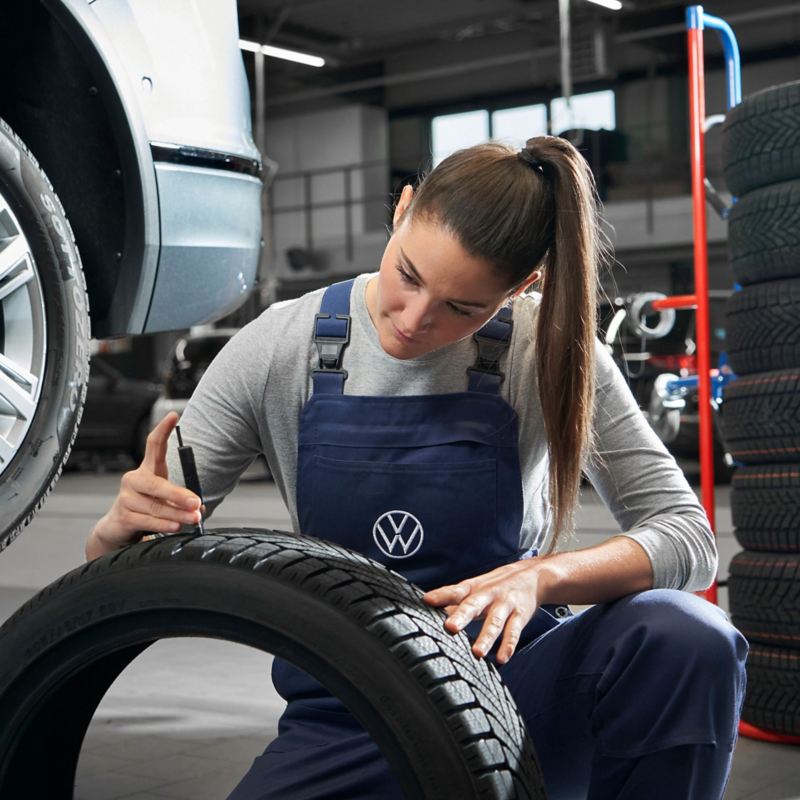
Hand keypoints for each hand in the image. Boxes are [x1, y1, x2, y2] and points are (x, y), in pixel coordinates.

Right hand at [85, 412, 204, 559]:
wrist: (118, 528)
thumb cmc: (146, 508)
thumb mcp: (165, 499)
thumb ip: (181, 500)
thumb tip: (199, 507)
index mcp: (147, 470)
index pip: (154, 445)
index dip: (163, 429)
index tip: (174, 416)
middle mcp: (134, 480)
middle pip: (157, 484)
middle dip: (179, 494)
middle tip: (196, 502)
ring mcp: (126, 497)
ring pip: (156, 506)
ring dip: (177, 514)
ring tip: (193, 518)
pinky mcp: (123, 515)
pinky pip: (148, 520)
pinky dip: (164, 524)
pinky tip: (176, 526)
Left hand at [422, 559, 553, 664]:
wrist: (533, 576)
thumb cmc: (496, 585)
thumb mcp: (475, 588)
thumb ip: (454, 601)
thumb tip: (428, 612)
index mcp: (474, 588)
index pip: (455, 591)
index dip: (441, 595)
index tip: (427, 600)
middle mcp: (488, 595)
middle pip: (474, 605)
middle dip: (462, 616)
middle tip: (450, 628)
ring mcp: (505, 605)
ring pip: (495, 622)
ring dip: (486, 637)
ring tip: (477, 653)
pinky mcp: (520, 615)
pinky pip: (514, 632)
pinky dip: (508, 646)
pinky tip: (502, 659)